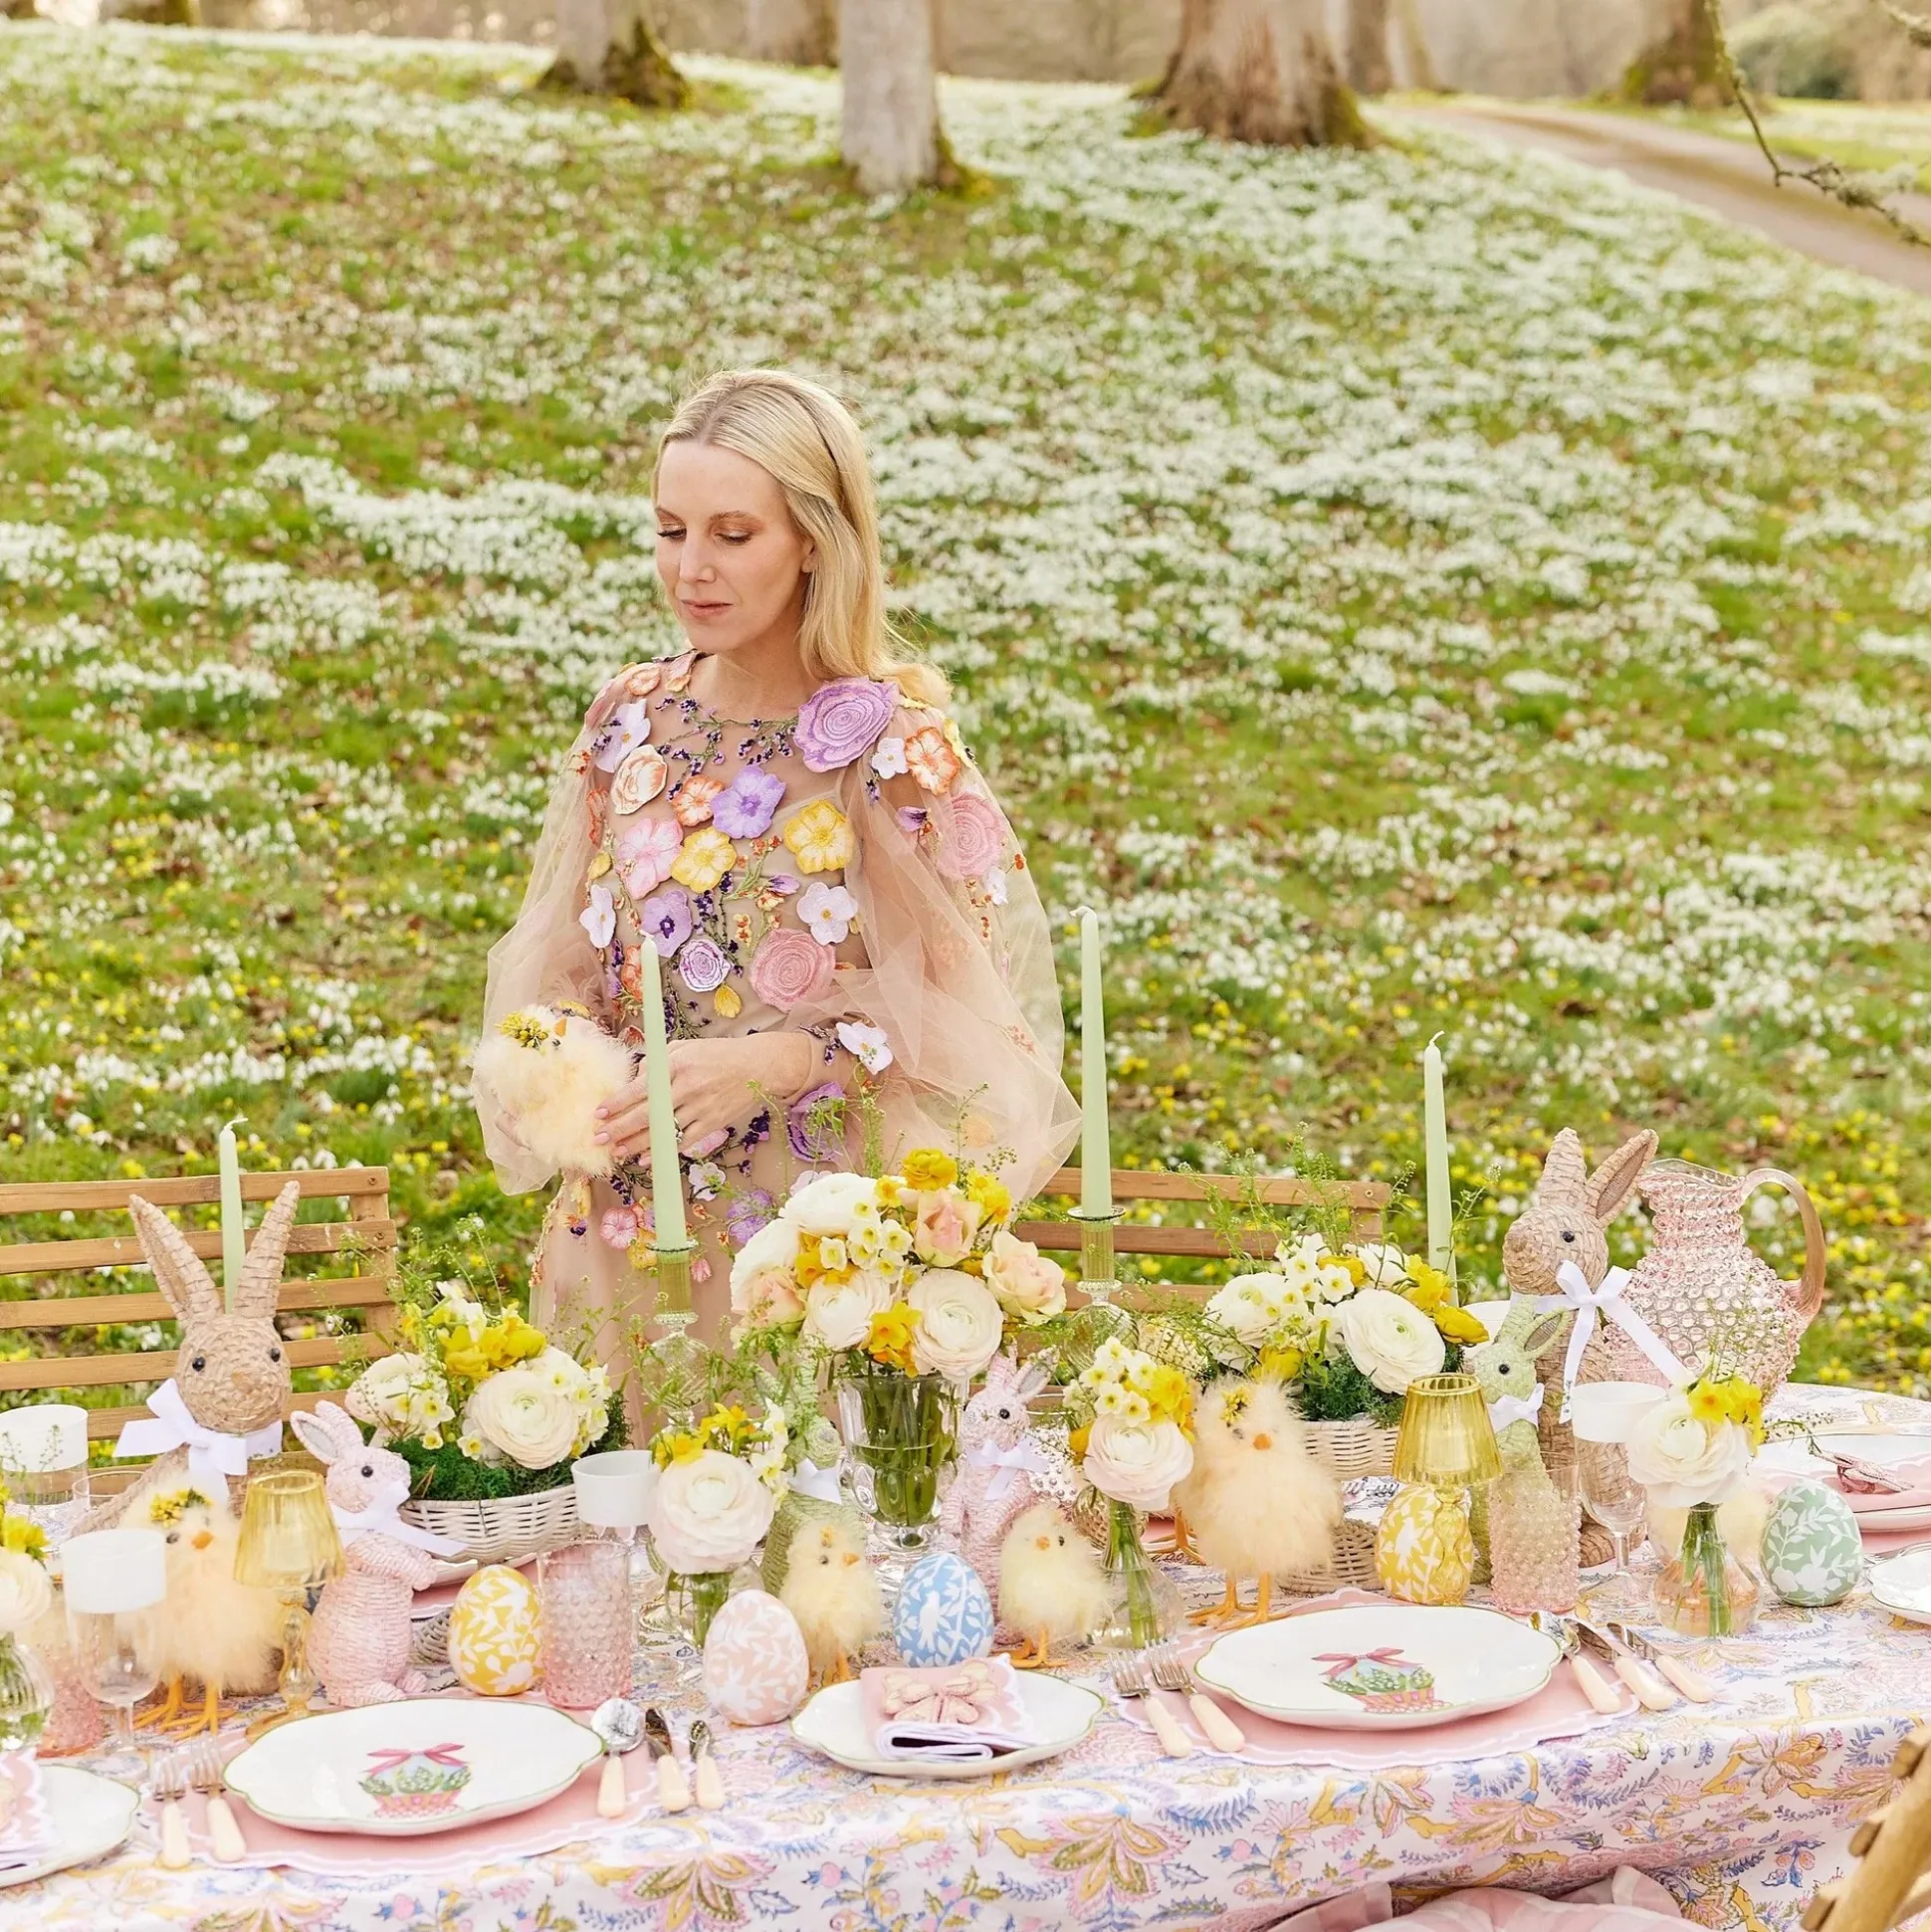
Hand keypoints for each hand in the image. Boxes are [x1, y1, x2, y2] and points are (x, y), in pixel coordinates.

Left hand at [593, 1033, 818, 1160]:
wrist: (759, 1066)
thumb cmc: (718, 1054)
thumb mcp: (684, 1047)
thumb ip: (657, 1063)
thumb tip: (635, 1080)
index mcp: (677, 1065)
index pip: (640, 1088)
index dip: (617, 1103)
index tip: (599, 1113)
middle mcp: (687, 1087)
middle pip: (647, 1114)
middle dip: (620, 1128)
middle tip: (600, 1138)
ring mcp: (700, 1108)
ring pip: (663, 1132)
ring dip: (637, 1144)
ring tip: (618, 1151)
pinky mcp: (712, 1123)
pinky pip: (683, 1142)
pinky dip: (664, 1153)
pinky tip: (647, 1159)